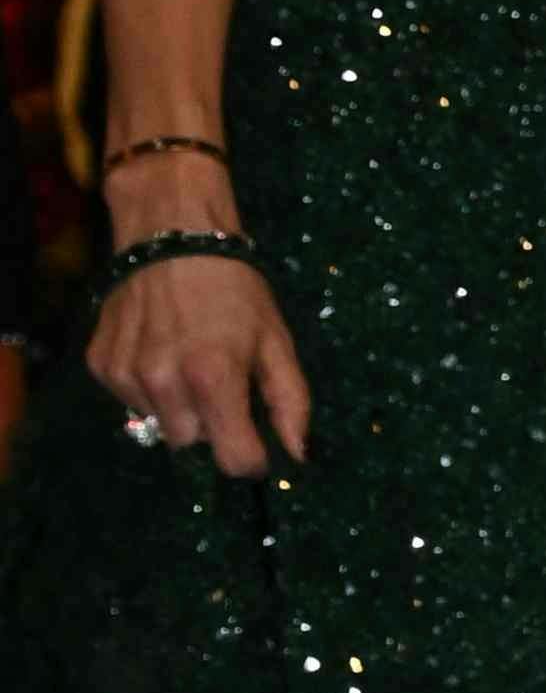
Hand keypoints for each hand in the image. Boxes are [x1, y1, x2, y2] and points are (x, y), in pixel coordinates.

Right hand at [92, 244, 309, 476]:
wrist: (170, 232)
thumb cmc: (233, 286)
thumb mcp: (275, 339)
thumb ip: (290, 402)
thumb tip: (297, 455)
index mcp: (214, 377)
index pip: (234, 461)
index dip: (251, 457)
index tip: (255, 440)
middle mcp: (164, 382)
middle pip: (194, 445)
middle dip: (212, 425)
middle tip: (219, 382)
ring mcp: (127, 375)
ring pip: (161, 425)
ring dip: (178, 406)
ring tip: (187, 359)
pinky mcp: (102, 365)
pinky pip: (130, 401)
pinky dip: (147, 387)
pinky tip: (158, 349)